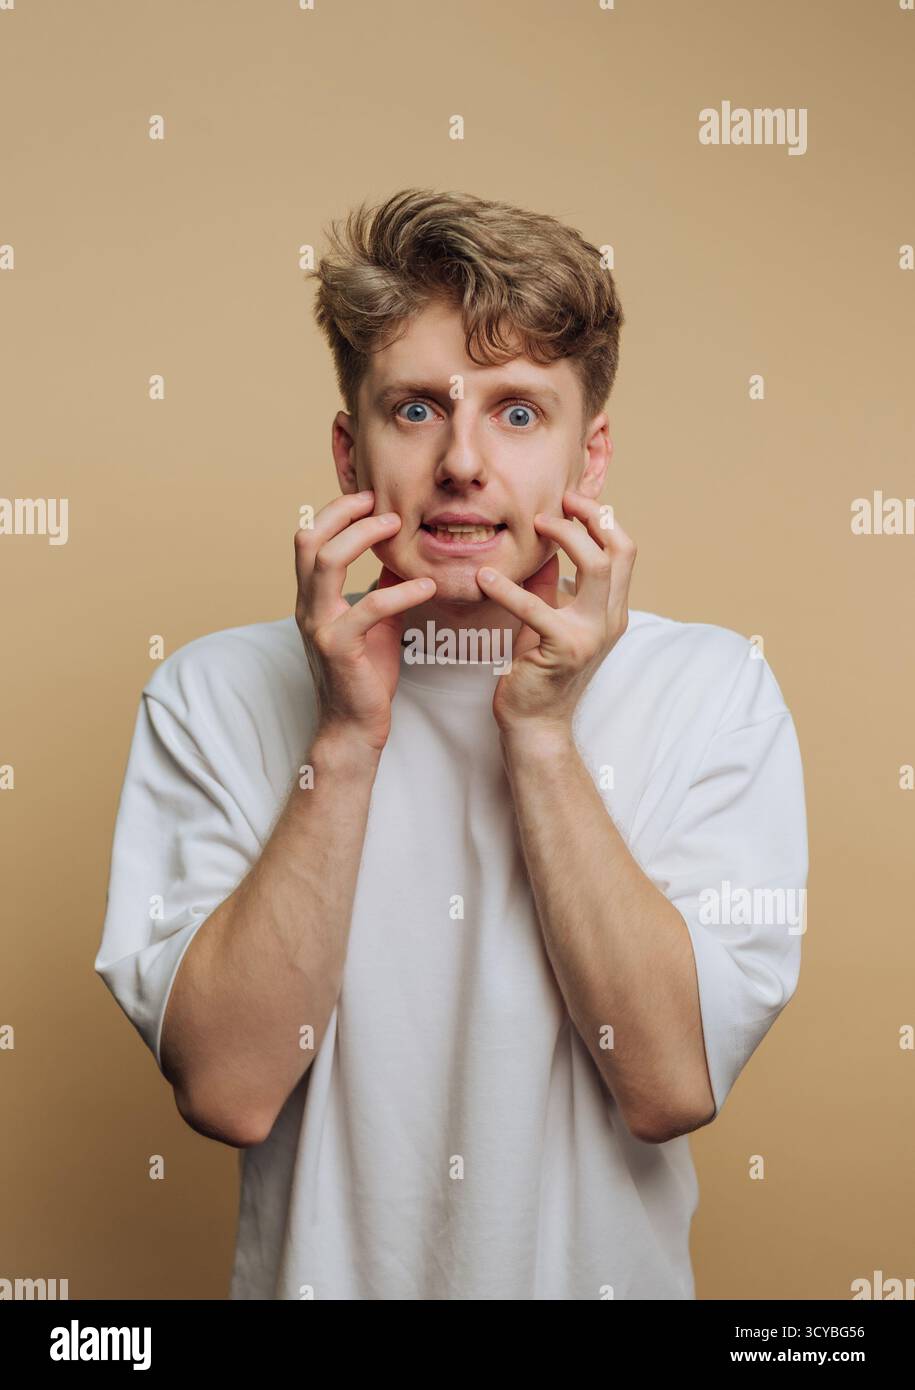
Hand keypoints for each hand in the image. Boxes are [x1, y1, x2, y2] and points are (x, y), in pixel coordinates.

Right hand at [294, 493, 435, 751]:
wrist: (353, 726)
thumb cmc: (365, 674)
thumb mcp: (376, 621)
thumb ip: (381, 586)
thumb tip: (400, 554)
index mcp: (312, 597)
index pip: (310, 538)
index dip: (336, 512)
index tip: (369, 497)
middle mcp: (307, 606)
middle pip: (309, 539)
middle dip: (343, 512)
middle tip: (380, 503)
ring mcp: (319, 625)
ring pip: (326, 561)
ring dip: (363, 536)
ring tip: (396, 527)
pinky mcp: (339, 648)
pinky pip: (369, 608)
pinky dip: (401, 591)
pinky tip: (427, 585)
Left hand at [476, 490, 635, 735]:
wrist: (535, 725)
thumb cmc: (539, 672)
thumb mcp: (550, 621)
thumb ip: (550, 587)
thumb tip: (542, 549)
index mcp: (611, 611)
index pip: (623, 551)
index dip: (602, 519)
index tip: (572, 500)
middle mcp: (610, 620)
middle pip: (619, 550)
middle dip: (591, 517)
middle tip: (556, 504)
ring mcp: (591, 634)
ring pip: (596, 566)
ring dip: (565, 536)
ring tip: (534, 525)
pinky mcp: (563, 648)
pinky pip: (537, 607)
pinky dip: (508, 588)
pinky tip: (484, 577)